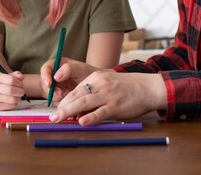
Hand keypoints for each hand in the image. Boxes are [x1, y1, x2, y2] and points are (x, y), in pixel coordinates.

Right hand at [0, 71, 25, 110]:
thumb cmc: (2, 84)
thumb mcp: (8, 77)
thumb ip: (16, 75)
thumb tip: (21, 76)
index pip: (11, 80)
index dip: (19, 83)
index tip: (20, 84)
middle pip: (11, 90)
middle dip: (20, 91)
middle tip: (21, 91)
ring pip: (12, 99)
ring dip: (18, 98)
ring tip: (17, 96)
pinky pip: (11, 106)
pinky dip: (14, 104)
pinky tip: (12, 101)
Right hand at [39, 57, 97, 103]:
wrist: (97, 86)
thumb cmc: (89, 74)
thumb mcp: (81, 69)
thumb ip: (69, 69)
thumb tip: (56, 76)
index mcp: (58, 65)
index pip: (45, 69)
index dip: (45, 76)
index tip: (49, 84)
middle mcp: (54, 76)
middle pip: (44, 83)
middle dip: (51, 90)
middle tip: (61, 94)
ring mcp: (55, 87)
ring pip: (48, 95)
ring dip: (57, 98)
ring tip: (68, 96)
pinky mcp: (58, 98)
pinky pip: (55, 103)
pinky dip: (62, 104)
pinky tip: (70, 101)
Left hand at [49, 70, 166, 124]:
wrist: (147, 87)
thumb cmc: (126, 88)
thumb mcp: (107, 84)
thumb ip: (93, 95)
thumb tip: (79, 112)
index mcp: (95, 78)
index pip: (76, 90)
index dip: (65, 101)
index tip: (57, 110)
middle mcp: (100, 84)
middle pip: (76, 96)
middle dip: (63, 107)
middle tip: (53, 117)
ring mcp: (108, 95)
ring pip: (84, 103)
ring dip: (69, 112)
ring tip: (59, 119)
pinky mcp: (116, 106)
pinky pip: (101, 112)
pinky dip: (90, 117)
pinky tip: (82, 122)